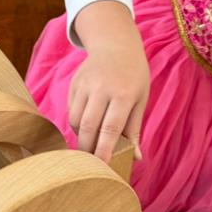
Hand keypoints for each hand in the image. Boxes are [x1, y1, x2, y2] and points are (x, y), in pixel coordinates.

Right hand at [69, 1, 149, 162]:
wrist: (115, 44)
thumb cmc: (133, 76)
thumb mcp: (140, 99)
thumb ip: (134, 129)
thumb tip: (136, 158)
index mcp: (123, 94)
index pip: (111, 128)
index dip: (105, 149)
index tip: (103, 167)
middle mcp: (102, 88)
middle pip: (88, 126)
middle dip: (88, 148)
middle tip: (91, 163)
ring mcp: (85, 85)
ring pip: (76, 119)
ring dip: (81, 136)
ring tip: (89, 143)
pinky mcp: (74, 83)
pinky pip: (71, 110)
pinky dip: (77, 123)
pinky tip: (86, 125)